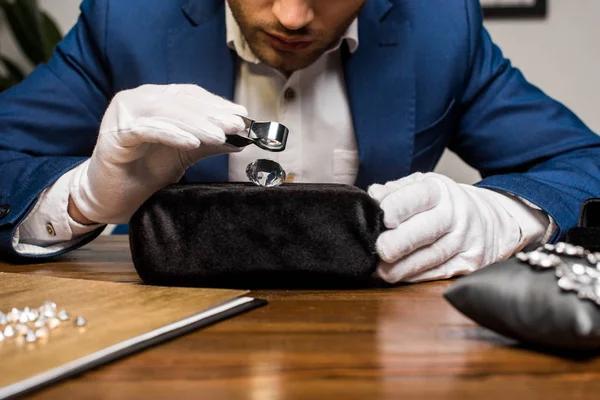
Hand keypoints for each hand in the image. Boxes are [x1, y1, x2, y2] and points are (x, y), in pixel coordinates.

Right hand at [69, 84, 247, 223]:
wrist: (112, 197)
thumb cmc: (145, 171)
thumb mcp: (185, 153)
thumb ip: (209, 142)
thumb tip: (241, 138)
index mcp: (154, 99)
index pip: (190, 95)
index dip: (217, 104)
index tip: (243, 115)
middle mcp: (138, 99)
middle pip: (181, 102)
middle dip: (212, 114)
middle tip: (238, 126)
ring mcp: (123, 114)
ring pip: (166, 112)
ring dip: (197, 124)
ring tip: (221, 135)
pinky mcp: (114, 134)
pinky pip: (147, 129)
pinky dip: (172, 134)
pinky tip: (193, 142)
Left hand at [368, 172, 541, 282]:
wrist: (488, 218)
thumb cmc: (443, 202)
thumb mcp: (422, 186)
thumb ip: (394, 191)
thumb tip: (372, 197)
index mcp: (440, 190)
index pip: (418, 197)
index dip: (398, 207)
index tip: (383, 218)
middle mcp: (456, 213)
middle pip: (428, 229)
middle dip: (401, 241)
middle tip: (380, 250)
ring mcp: (465, 239)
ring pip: (433, 256)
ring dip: (404, 267)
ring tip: (382, 271)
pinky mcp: (470, 262)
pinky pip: (439, 272)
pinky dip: (416, 277)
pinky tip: (399, 276)